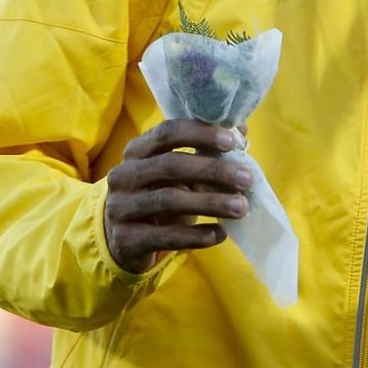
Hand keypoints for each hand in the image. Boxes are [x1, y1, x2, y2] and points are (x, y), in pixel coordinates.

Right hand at [103, 118, 250, 272]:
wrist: (124, 238)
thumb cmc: (160, 194)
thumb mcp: (177, 172)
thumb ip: (205, 150)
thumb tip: (242, 128)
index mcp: (137, 151)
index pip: (168, 132)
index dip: (200, 134)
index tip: (232, 141)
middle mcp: (124, 175)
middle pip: (171, 165)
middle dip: (213, 170)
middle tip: (247, 179)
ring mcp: (120, 207)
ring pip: (169, 200)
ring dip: (210, 203)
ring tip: (241, 208)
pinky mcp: (125, 239)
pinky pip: (166, 236)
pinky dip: (196, 236)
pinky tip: (221, 234)